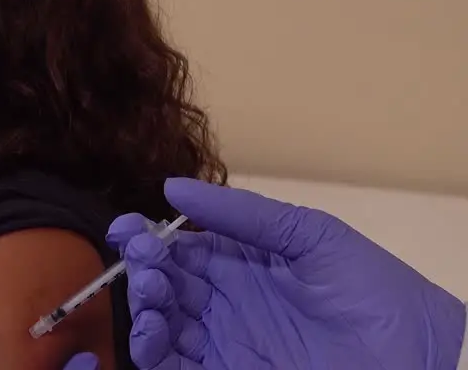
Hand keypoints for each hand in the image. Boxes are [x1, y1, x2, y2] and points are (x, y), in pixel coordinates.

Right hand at [107, 178, 466, 369]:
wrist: (410, 360)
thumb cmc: (373, 292)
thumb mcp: (313, 236)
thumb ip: (244, 214)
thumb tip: (171, 187)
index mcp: (245, 261)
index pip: (183, 245)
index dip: (150, 234)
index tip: (128, 227)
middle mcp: (228, 300)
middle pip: (166, 281)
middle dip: (144, 265)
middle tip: (142, 257)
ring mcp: (224, 341)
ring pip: (162, 322)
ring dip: (144, 305)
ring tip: (153, 293)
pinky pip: (171, 366)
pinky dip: (149, 349)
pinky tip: (151, 331)